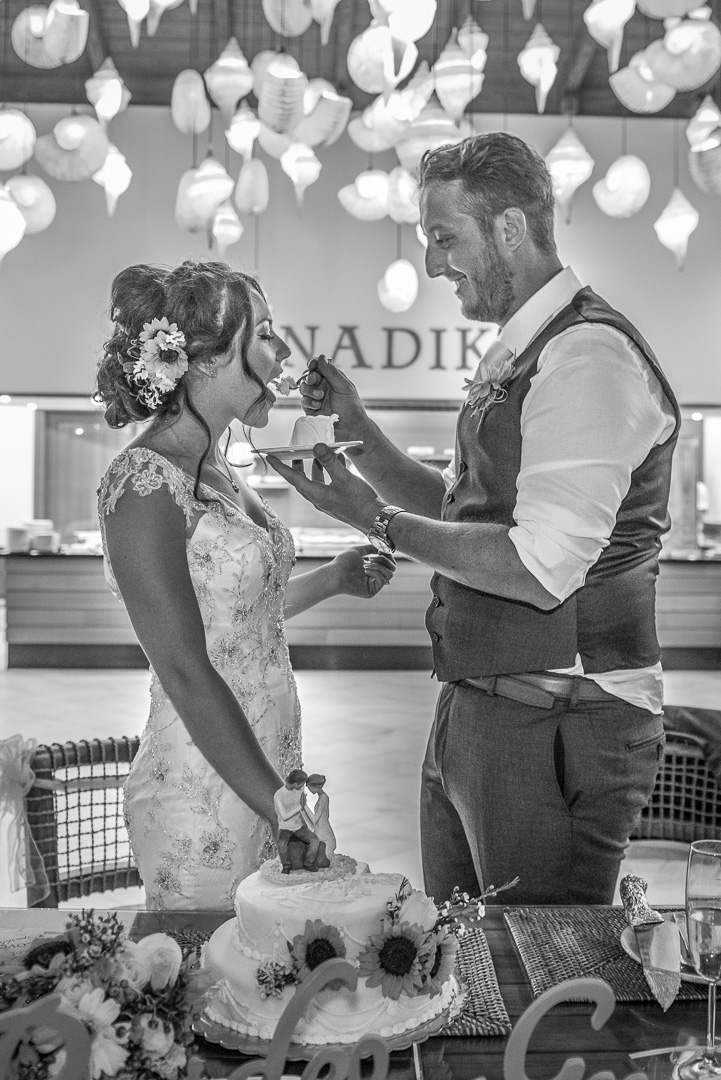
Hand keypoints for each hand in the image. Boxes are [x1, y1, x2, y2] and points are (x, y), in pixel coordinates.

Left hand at [268, 444, 382, 531]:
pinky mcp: (337, 499)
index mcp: (315, 494)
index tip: (269, 456)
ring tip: (319, 452)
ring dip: (316, 466)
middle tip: (294, 452)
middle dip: (297, 465)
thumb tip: (317, 446)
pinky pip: (328, 482)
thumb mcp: (344, 478)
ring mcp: (327, 500)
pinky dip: (329, 470)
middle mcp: (318, 498)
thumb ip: (329, 461)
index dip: (280, 466)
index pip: (292, 478)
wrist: (374, 519)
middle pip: (302, 479)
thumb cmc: (358, 501)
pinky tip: (339, 460)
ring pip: (316, 480)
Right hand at [300, 355, 368, 443]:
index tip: (312, 364)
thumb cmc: (352, 407)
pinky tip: (317, 405)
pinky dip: (309, 401)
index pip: (318, 366)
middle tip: (314, 380)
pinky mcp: (310, 410)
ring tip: (320, 396)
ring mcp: (315, 398)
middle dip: (310, 377)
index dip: (313, 363)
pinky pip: (303, 401)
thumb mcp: (344, 387)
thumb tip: (320, 357)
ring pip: (303, 388)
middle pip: (308, 376)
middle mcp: (322, 387)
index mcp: (331, 379)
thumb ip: (332, 372)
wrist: (351, 428)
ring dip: (309, 389)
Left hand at [332, 545, 395, 598]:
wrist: (335, 573)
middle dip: (384, 559)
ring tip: (366, 565)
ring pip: (390, 573)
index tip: (382, 549)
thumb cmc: (343, 562)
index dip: (388, 555)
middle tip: (372, 557)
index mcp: (372, 568)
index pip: (388, 562)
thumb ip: (371, 548)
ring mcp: (374, 584)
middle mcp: (374, 576)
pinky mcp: (372, 591)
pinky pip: (384, 579)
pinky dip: (376, 572)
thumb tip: (383, 547)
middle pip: (392, 567)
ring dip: (379, 566)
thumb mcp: (358, 551)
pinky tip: (365, 571)